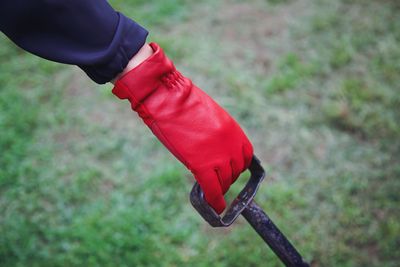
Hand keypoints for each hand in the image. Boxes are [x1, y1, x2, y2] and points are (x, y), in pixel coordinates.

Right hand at [112, 43, 252, 213]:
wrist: (167, 97)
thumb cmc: (181, 101)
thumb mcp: (208, 115)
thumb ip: (216, 133)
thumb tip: (213, 149)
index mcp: (234, 130)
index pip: (245, 155)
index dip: (237, 166)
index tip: (230, 170)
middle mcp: (231, 144)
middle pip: (235, 170)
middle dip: (227, 177)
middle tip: (216, 179)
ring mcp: (218, 155)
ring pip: (225, 181)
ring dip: (219, 187)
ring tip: (212, 190)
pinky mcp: (202, 164)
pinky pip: (213, 189)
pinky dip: (215, 200)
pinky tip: (216, 207)